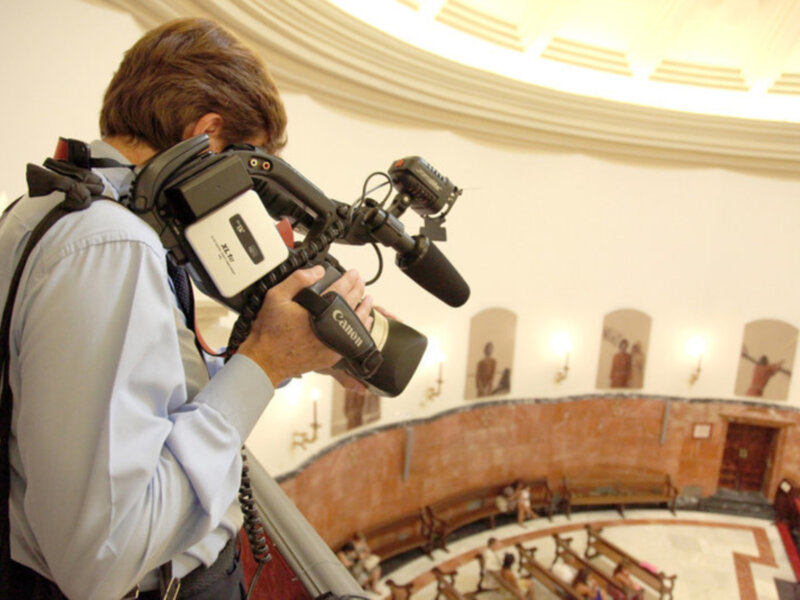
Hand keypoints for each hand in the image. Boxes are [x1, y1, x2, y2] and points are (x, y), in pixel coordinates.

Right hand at [238, 266, 371, 384]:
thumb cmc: (270, 332)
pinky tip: (364, 322)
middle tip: (361, 282)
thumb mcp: (276, 297)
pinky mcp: (333, 356)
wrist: (266, 361)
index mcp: (318, 311)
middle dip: (359, 290)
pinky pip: (353, 339)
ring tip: (368, 299)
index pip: (340, 290)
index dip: (349, 279)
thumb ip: (298, 280)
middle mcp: (330, 328)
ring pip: (357, 323)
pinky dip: (361, 328)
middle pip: (352, 304)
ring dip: (364, 308)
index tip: (354, 273)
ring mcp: (334, 343)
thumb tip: (318, 271)